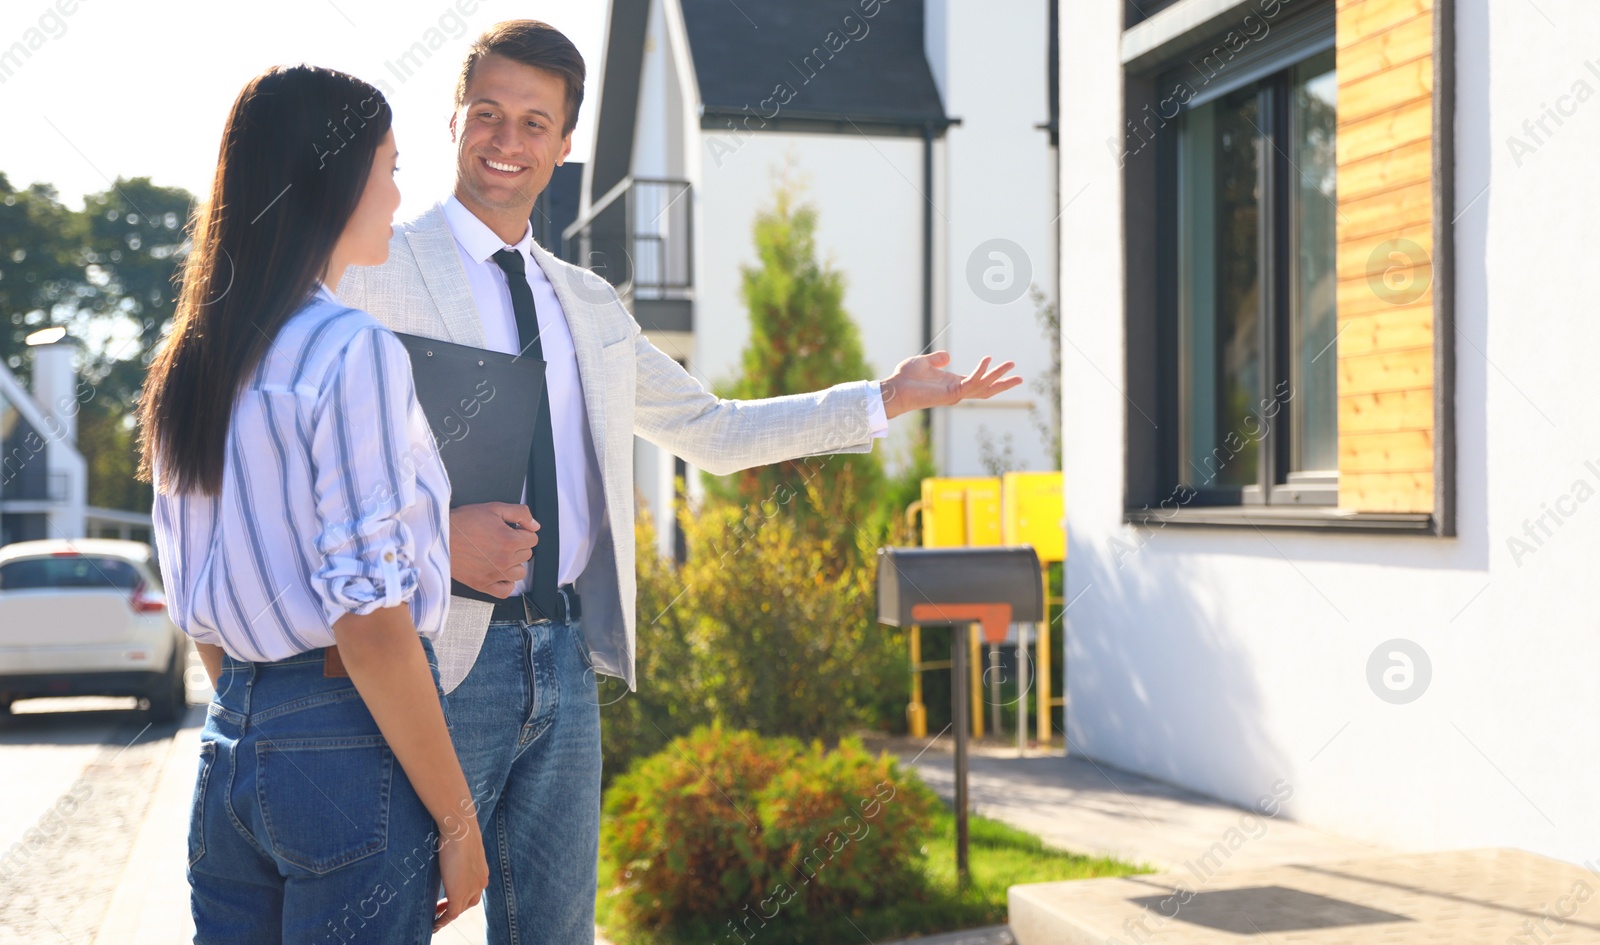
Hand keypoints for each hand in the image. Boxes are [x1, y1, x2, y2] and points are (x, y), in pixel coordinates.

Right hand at [433, 819, 488, 931]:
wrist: (460, 828)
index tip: (450, 896)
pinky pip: (451, 915)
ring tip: (435, 917)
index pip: (474, 888)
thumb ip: (460, 849)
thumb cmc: (459, 828)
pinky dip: (442, 921)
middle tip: (441, 908)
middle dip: (457, 906)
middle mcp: (481, 881)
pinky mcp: (459, 894)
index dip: (463, 895)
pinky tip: (433, 924)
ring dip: (447, 915)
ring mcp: (471, 889)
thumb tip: (450, 843)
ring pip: (460, 909)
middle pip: (470, 902)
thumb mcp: (462, 842)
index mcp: (482, 870)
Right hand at [449, 502, 538, 596]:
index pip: (533, 539)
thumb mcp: (493, 508)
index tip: (512, 530)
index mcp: (509, 541)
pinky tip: (498, 572)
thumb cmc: (462, 523)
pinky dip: (505, 582)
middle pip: (527, 554)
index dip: (523, 531)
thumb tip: (534, 525)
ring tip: (499, 554)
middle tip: (501, 539)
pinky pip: (506, 590)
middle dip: (518, 545)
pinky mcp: (483, 585)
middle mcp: (504, 560)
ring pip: (519, 572)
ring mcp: (494, 575)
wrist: (438, 538)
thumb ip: (520, 513)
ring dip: (513, 563)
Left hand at [878, 351, 1021, 419]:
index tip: (1007, 369)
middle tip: (1020, 376)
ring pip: (983, 386)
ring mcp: (955, 394)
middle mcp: (957, 391)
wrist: (895, 388)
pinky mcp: (951, 394)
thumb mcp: (924, 363)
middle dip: (1003, 384)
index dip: (993, 377)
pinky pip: (971, 383)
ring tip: (1012, 365)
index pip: (978, 383)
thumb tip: (947, 356)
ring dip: (998, 376)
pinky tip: (988, 360)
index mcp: (953, 384)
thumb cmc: (905, 378)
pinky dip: (981, 372)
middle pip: (986, 389)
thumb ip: (937, 360)